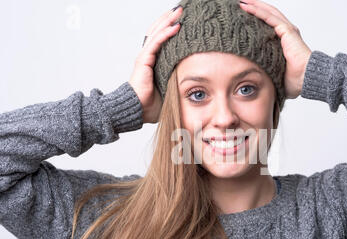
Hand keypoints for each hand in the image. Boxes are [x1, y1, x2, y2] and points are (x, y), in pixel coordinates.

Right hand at [129, 6, 182, 122]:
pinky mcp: (144, 61)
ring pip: (157, 33)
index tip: (182, 20)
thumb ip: (179, 81)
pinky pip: (156, 43)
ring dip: (168, 21)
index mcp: (153, 61)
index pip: (161, 38)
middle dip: (169, 19)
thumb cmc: (152, 104)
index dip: (170, 27)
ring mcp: (145, 57)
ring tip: (179, 11)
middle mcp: (148, 55)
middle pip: (158, 31)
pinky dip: (165, 34)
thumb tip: (198, 84)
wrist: (138, 110)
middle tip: (181, 9)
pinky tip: (175, 27)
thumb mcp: (170, 88)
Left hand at [239, 0, 311, 98]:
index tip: (243, 17)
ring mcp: (287, 30)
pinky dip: (258, 11)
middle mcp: (286, 33)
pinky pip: (269, 17)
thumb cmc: (295, 80)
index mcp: (284, 41)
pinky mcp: (287, 31)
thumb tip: (256, 83)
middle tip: (240, 3)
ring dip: (254, 5)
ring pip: (268, 12)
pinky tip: (247, 6)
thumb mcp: (275, 74)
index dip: (257, 18)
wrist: (307, 79)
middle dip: (254, 7)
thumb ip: (266, 74)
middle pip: (267, 14)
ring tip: (241, 1)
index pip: (268, 25)